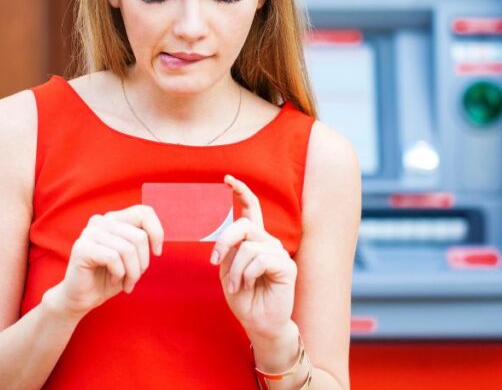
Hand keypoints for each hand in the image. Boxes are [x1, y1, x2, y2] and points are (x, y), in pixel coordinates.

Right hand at [46, 205, 163, 319]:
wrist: (83, 298)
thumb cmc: (110, 277)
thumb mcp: (133, 257)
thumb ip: (142, 241)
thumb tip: (158, 237)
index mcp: (114, 219)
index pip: (144, 212)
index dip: (157, 232)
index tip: (157, 253)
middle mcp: (100, 221)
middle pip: (139, 236)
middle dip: (143, 263)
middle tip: (134, 278)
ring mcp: (89, 232)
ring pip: (128, 249)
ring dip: (132, 273)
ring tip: (125, 283)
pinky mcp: (82, 247)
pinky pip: (113, 258)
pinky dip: (119, 274)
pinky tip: (112, 280)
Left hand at [211, 175, 296, 340]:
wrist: (258, 322)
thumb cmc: (243, 297)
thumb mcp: (228, 269)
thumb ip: (229, 249)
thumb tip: (228, 236)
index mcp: (253, 240)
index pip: (250, 209)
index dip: (240, 192)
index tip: (226, 178)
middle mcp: (268, 242)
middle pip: (243, 225)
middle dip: (224, 240)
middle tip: (214, 261)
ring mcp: (279, 253)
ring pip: (248, 247)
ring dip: (235, 270)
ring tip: (236, 286)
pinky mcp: (286, 266)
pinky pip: (259, 260)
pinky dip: (246, 275)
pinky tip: (248, 285)